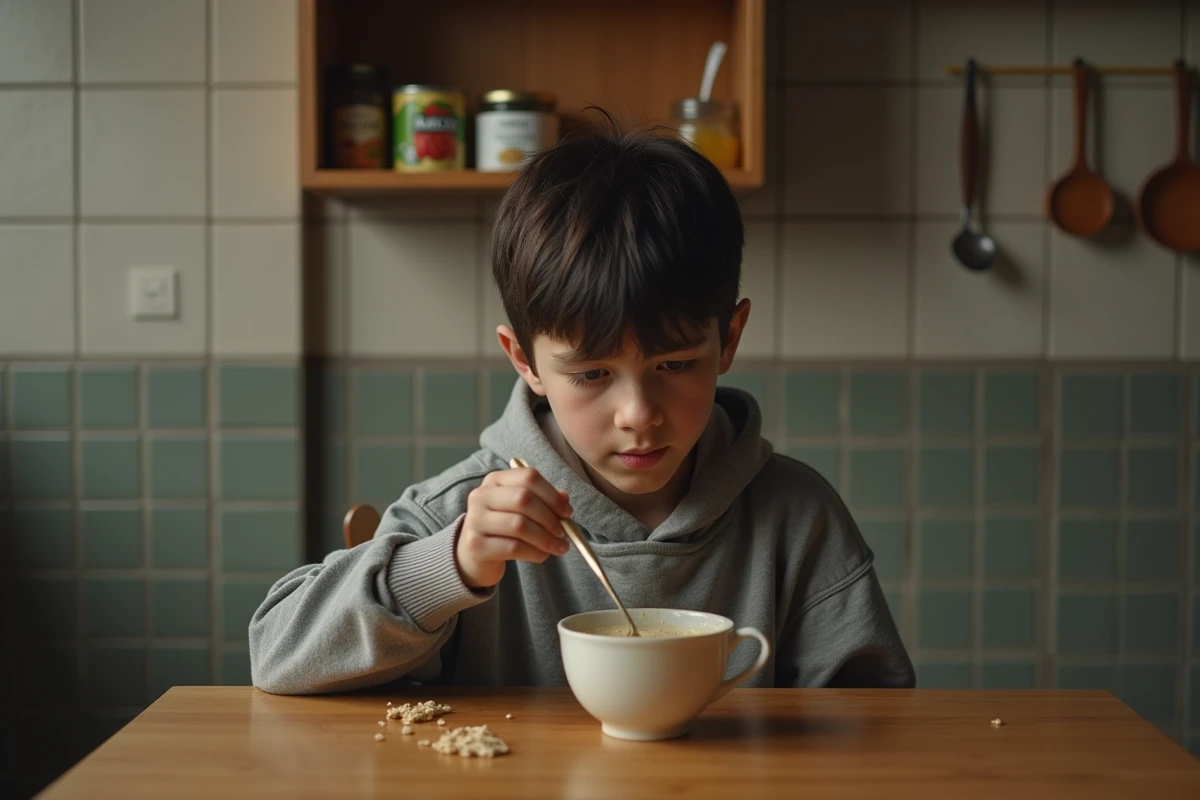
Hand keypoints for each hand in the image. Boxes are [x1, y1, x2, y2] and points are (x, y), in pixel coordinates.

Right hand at [456, 467, 572, 588]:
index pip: (528, 477)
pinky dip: (534, 552)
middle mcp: (481, 496)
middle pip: (523, 499)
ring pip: (519, 525)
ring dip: (545, 538)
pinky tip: (542, 555)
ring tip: (558, 547)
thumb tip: (565, 499)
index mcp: (495, 480)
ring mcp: (475, 520)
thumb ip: (542, 501)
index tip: (567, 512)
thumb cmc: (502, 528)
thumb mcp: (519, 510)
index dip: (552, 495)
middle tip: (563, 532)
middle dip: (549, 518)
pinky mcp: (476, 545)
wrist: (472, 556)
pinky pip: (513, 547)